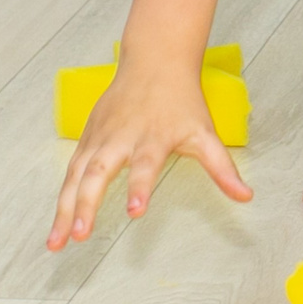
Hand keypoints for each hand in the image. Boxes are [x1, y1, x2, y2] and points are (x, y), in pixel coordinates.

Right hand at [47, 61, 251, 249]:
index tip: (136, 211)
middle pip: (99, 171)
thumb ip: (222, 168)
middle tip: (81, 234)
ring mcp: (99, 138)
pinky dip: (61, 197)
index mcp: (152, 138)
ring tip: (57, 242)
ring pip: (76, 175)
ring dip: (64, 209)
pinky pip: (70, 171)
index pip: (146, 165)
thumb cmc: (180, 100)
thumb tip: (245, 196)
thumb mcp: (205, 132)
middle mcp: (121, 138)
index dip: (141, 187)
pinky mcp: (86, 138)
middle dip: (87, 204)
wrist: (155, 61)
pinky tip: (57, 223)